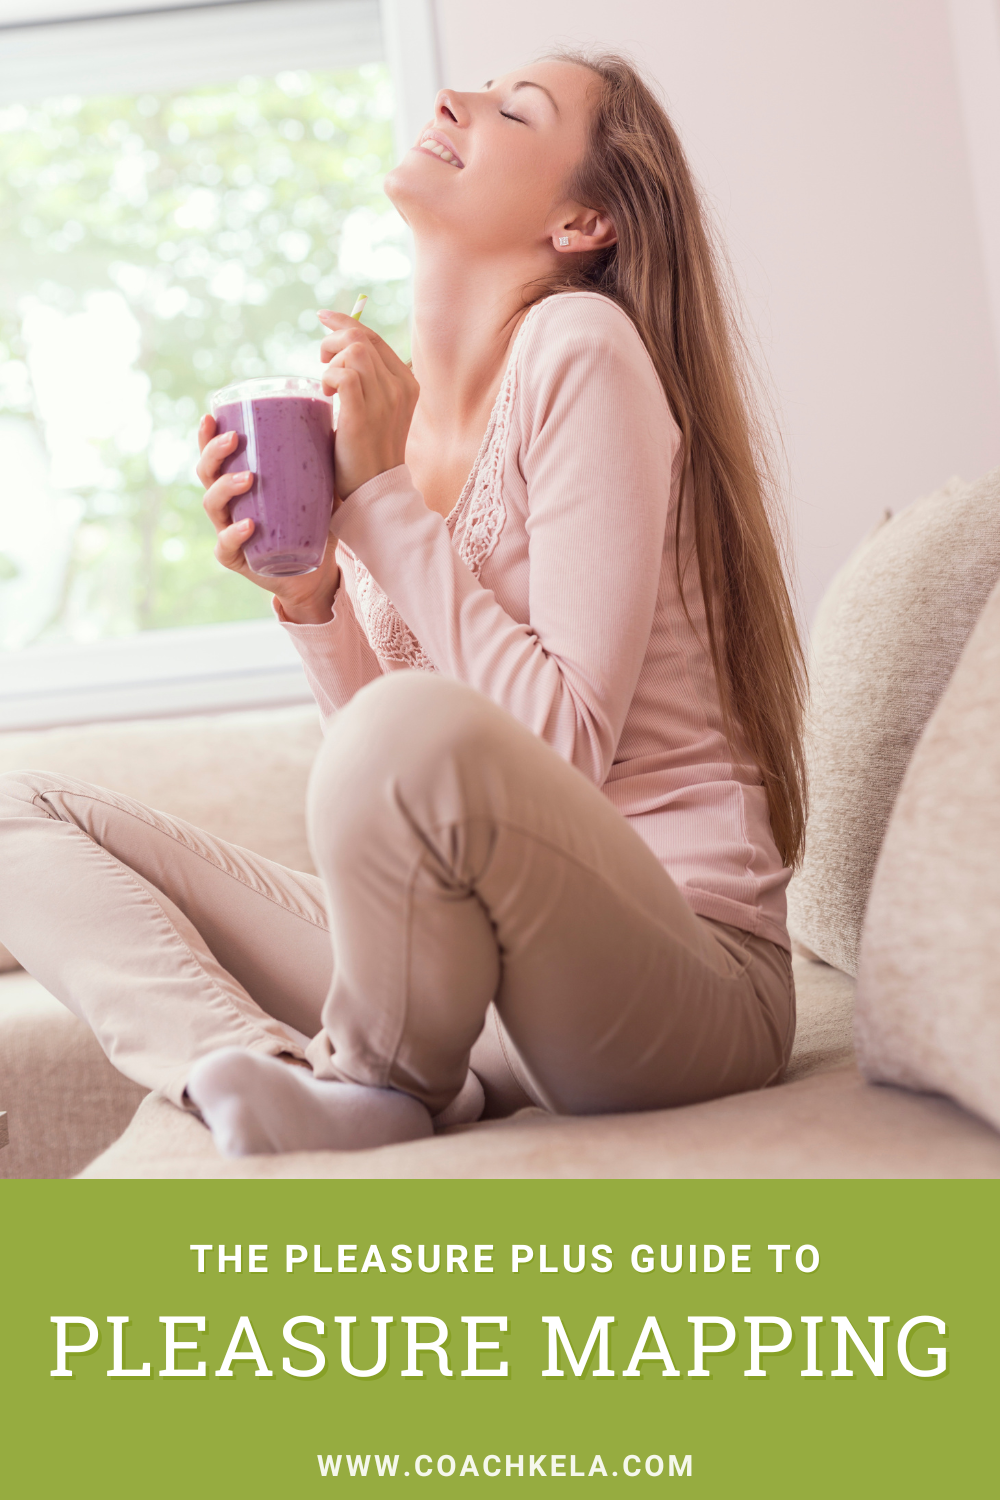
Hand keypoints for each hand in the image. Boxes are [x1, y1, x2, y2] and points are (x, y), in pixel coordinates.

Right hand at [196, 417, 341, 623]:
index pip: (216, 455)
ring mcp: (227, 531)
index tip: (211, 415)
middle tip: (235, 439)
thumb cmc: (312, 524)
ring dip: (226, 487)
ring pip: (212, 504)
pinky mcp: (235, 558)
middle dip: (214, 453)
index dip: (207, 436)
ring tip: (248, 478)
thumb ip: (321, 462)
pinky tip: (248, 525)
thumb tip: (337, 422)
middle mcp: (228, 505)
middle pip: (206, 473)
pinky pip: (226, 545)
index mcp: (238, 483)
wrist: (316, 571)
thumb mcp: (319, 488)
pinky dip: (234, 534)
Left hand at [317, 311, 417, 498]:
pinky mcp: (365, 414)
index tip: (323, 318)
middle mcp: (400, 387)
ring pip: (354, 351)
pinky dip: (329, 378)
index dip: (346, 322)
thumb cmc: (368, 452)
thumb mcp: (376, 410)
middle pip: (361, 338)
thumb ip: (368, 382)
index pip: (374, 338)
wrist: (374, 489)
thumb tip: (340, 353)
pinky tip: (327, 395)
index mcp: (407, 383)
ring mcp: (385, 400)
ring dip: (330, 362)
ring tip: (326, 385)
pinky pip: (345, 374)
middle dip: (332, 340)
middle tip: (320, 360)